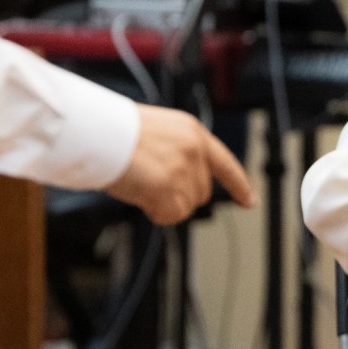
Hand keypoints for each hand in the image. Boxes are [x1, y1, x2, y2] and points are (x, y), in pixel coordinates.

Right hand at [107, 106, 256, 224]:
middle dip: (180, 195)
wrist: (97, 133)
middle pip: (202, 192)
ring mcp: (185, 171)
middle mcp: (195, 151)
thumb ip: (175, 153)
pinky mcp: (172, 190)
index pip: (225, 163)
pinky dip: (156, 212)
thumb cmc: (114, 132)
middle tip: (149, 183)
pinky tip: (140, 194)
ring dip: (164, 203)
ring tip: (140, 182)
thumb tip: (177, 179)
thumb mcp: (156, 133)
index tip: (250, 201)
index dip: (239, 185)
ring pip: (186, 206)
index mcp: (192, 132)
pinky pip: (172, 216)